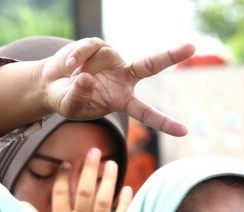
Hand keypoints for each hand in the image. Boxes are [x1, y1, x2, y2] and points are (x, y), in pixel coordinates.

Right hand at [38, 38, 194, 135]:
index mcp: (123, 100)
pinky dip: (77, 56)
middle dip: (171, 55)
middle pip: (150, 65)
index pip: (147, 113)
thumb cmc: (67, 100)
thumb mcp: (70, 106)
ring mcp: (113, 61)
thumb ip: (79, 96)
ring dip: (81, 65)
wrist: (51, 84)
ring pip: (106, 54)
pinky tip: (69, 66)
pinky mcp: (99, 47)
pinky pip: (90, 47)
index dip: (164, 122)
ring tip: (70, 76)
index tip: (184, 131)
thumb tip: (87, 78)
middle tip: (192, 47)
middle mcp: (124, 79)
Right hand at [48, 145, 131, 211]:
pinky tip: (129, 190)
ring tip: (112, 164)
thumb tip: (24, 206)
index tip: (66, 162)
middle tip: (95, 151)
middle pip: (84, 192)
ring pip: (104, 203)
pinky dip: (126, 205)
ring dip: (108, 181)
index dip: (62, 178)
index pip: (60, 196)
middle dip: (89, 170)